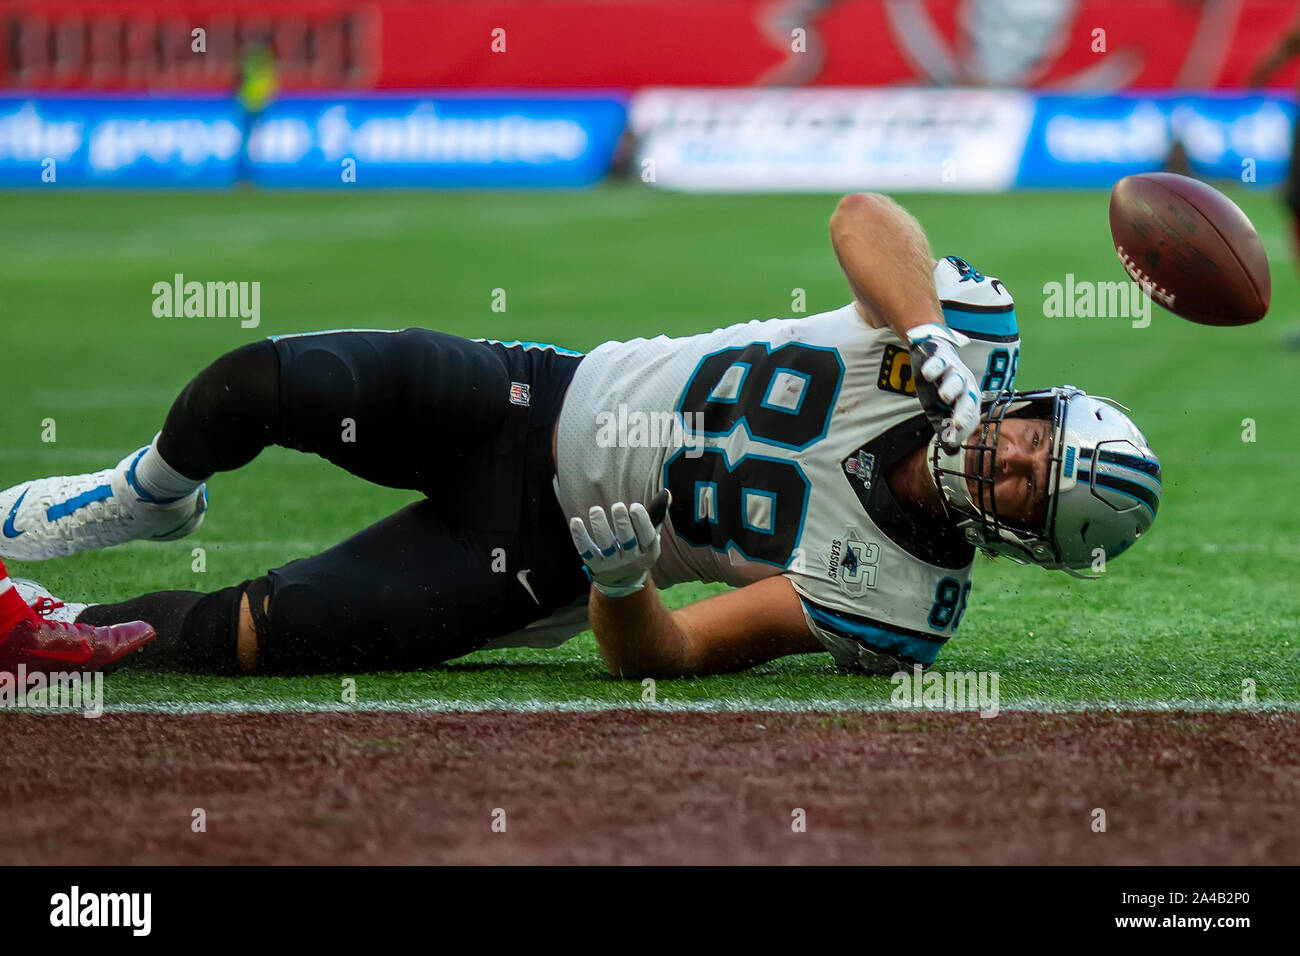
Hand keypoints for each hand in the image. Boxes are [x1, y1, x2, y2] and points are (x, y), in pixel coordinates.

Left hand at [570, 491, 670, 597]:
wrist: (622, 582)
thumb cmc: (638, 550)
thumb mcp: (650, 538)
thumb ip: (657, 515)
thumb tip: (666, 492)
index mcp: (648, 552)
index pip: (647, 537)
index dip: (642, 522)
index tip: (635, 506)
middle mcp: (631, 560)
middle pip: (627, 541)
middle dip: (622, 523)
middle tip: (617, 506)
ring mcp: (612, 565)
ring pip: (606, 545)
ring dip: (600, 526)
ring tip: (596, 510)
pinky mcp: (595, 566)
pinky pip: (586, 551)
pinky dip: (580, 536)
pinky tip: (576, 521)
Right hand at [906, 322, 980, 453]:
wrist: (932, 352)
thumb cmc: (937, 385)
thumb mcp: (938, 409)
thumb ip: (943, 428)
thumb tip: (951, 452)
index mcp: (967, 398)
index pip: (970, 416)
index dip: (963, 428)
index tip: (951, 441)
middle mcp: (964, 384)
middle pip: (968, 398)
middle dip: (963, 412)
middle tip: (957, 424)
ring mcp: (953, 369)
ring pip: (955, 379)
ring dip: (951, 387)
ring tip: (944, 396)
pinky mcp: (939, 357)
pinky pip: (939, 362)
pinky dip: (934, 367)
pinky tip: (927, 374)